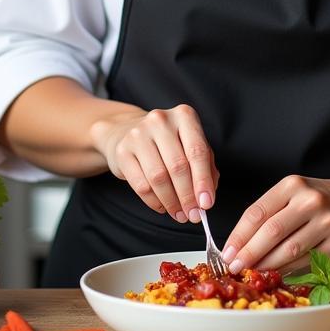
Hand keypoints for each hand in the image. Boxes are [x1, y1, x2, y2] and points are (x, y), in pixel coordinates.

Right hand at [90, 104, 218, 223]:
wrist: (127, 131)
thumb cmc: (168, 141)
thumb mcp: (190, 145)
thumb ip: (205, 166)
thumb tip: (207, 197)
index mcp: (184, 115)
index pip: (197, 151)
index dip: (203, 180)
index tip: (207, 204)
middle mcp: (160, 120)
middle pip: (178, 166)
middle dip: (188, 196)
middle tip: (193, 215)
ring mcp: (138, 134)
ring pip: (158, 178)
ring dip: (172, 202)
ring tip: (179, 214)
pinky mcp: (122, 151)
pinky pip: (141, 185)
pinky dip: (154, 202)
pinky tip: (162, 207)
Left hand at [221, 172, 329, 274]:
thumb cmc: (319, 198)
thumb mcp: (293, 193)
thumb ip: (269, 212)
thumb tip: (240, 243)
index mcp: (293, 185)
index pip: (258, 212)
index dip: (239, 235)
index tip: (226, 251)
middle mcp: (310, 201)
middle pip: (271, 232)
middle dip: (249, 253)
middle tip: (234, 267)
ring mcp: (327, 222)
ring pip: (289, 250)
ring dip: (266, 266)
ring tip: (252, 273)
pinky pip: (307, 262)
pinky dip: (288, 271)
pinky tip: (276, 275)